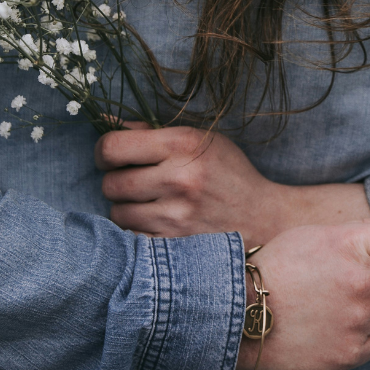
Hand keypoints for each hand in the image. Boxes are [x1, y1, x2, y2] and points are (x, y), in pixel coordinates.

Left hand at [97, 124, 369, 246]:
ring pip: (117, 213)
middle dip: (116, 182)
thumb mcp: (201, 141)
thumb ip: (153, 132)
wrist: (265, 220)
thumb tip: (107, 123)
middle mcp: (178, 178)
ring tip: (149, 206)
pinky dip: (138, 233)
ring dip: (127, 210)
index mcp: (183, 144)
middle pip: (110, 183)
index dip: (104, 153)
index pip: (112, 147)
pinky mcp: (176, 246)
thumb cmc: (229, 175)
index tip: (112, 158)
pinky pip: (131, 238)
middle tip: (134, 184)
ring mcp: (176, 216)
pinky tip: (156, 225)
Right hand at [236, 219, 369, 369]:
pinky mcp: (351, 353)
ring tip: (344, 308)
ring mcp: (358, 320)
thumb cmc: (276, 269)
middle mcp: (360, 281)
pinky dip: (363, 337)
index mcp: (351, 245)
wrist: (237, 315)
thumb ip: (359, 235)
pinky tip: (335, 328)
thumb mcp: (315, 236)